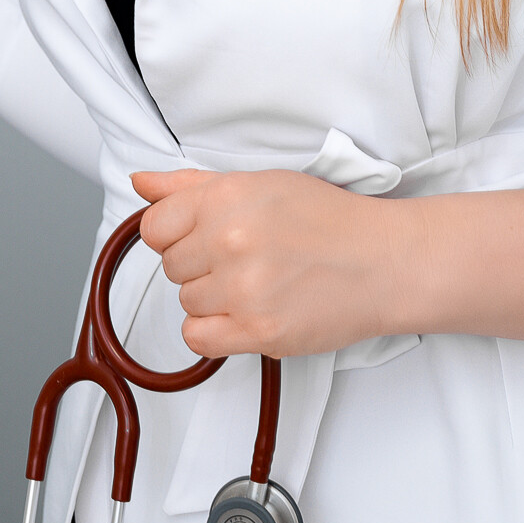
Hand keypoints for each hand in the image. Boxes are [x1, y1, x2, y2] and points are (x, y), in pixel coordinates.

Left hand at [132, 168, 401, 359]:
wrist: (383, 261)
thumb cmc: (327, 220)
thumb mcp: (259, 184)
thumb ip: (191, 186)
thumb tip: (140, 184)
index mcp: (225, 198)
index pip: (154, 228)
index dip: (176, 236)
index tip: (204, 240)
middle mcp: (229, 240)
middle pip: (171, 267)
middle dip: (201, 266)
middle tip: (247, 260)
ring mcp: (243, 288)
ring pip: (187, 302)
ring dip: (214, 299)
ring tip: (259, 284)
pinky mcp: (259, 329)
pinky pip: (198, 338)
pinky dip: (215, 332)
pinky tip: (245, 314)